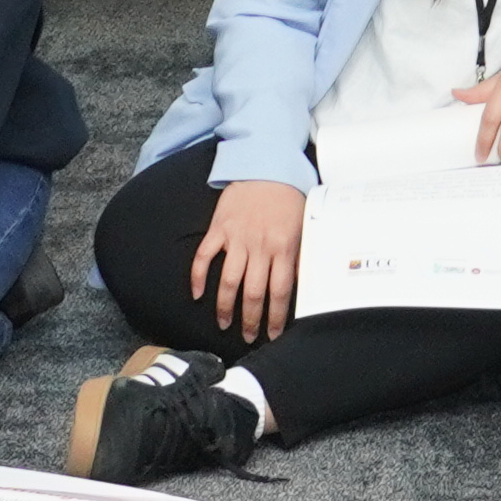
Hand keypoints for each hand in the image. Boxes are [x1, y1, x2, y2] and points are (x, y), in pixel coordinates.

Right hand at [192, 180, 307, 342]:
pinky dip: (198, 277)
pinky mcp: (218, 228)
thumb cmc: (288, 196)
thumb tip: (302, 285)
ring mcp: (236, 237)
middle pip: (253, 293)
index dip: (275, 318)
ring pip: (228, 281)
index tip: (272, 335)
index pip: (279, 292)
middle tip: (248, 337)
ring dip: (225, 306)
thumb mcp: (303, 225)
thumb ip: (299, 255)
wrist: (266, 163)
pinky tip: (197, 295)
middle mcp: (259, 246)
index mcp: (283, 247)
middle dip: (251, 320)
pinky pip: (204, 257)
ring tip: (224, 323)